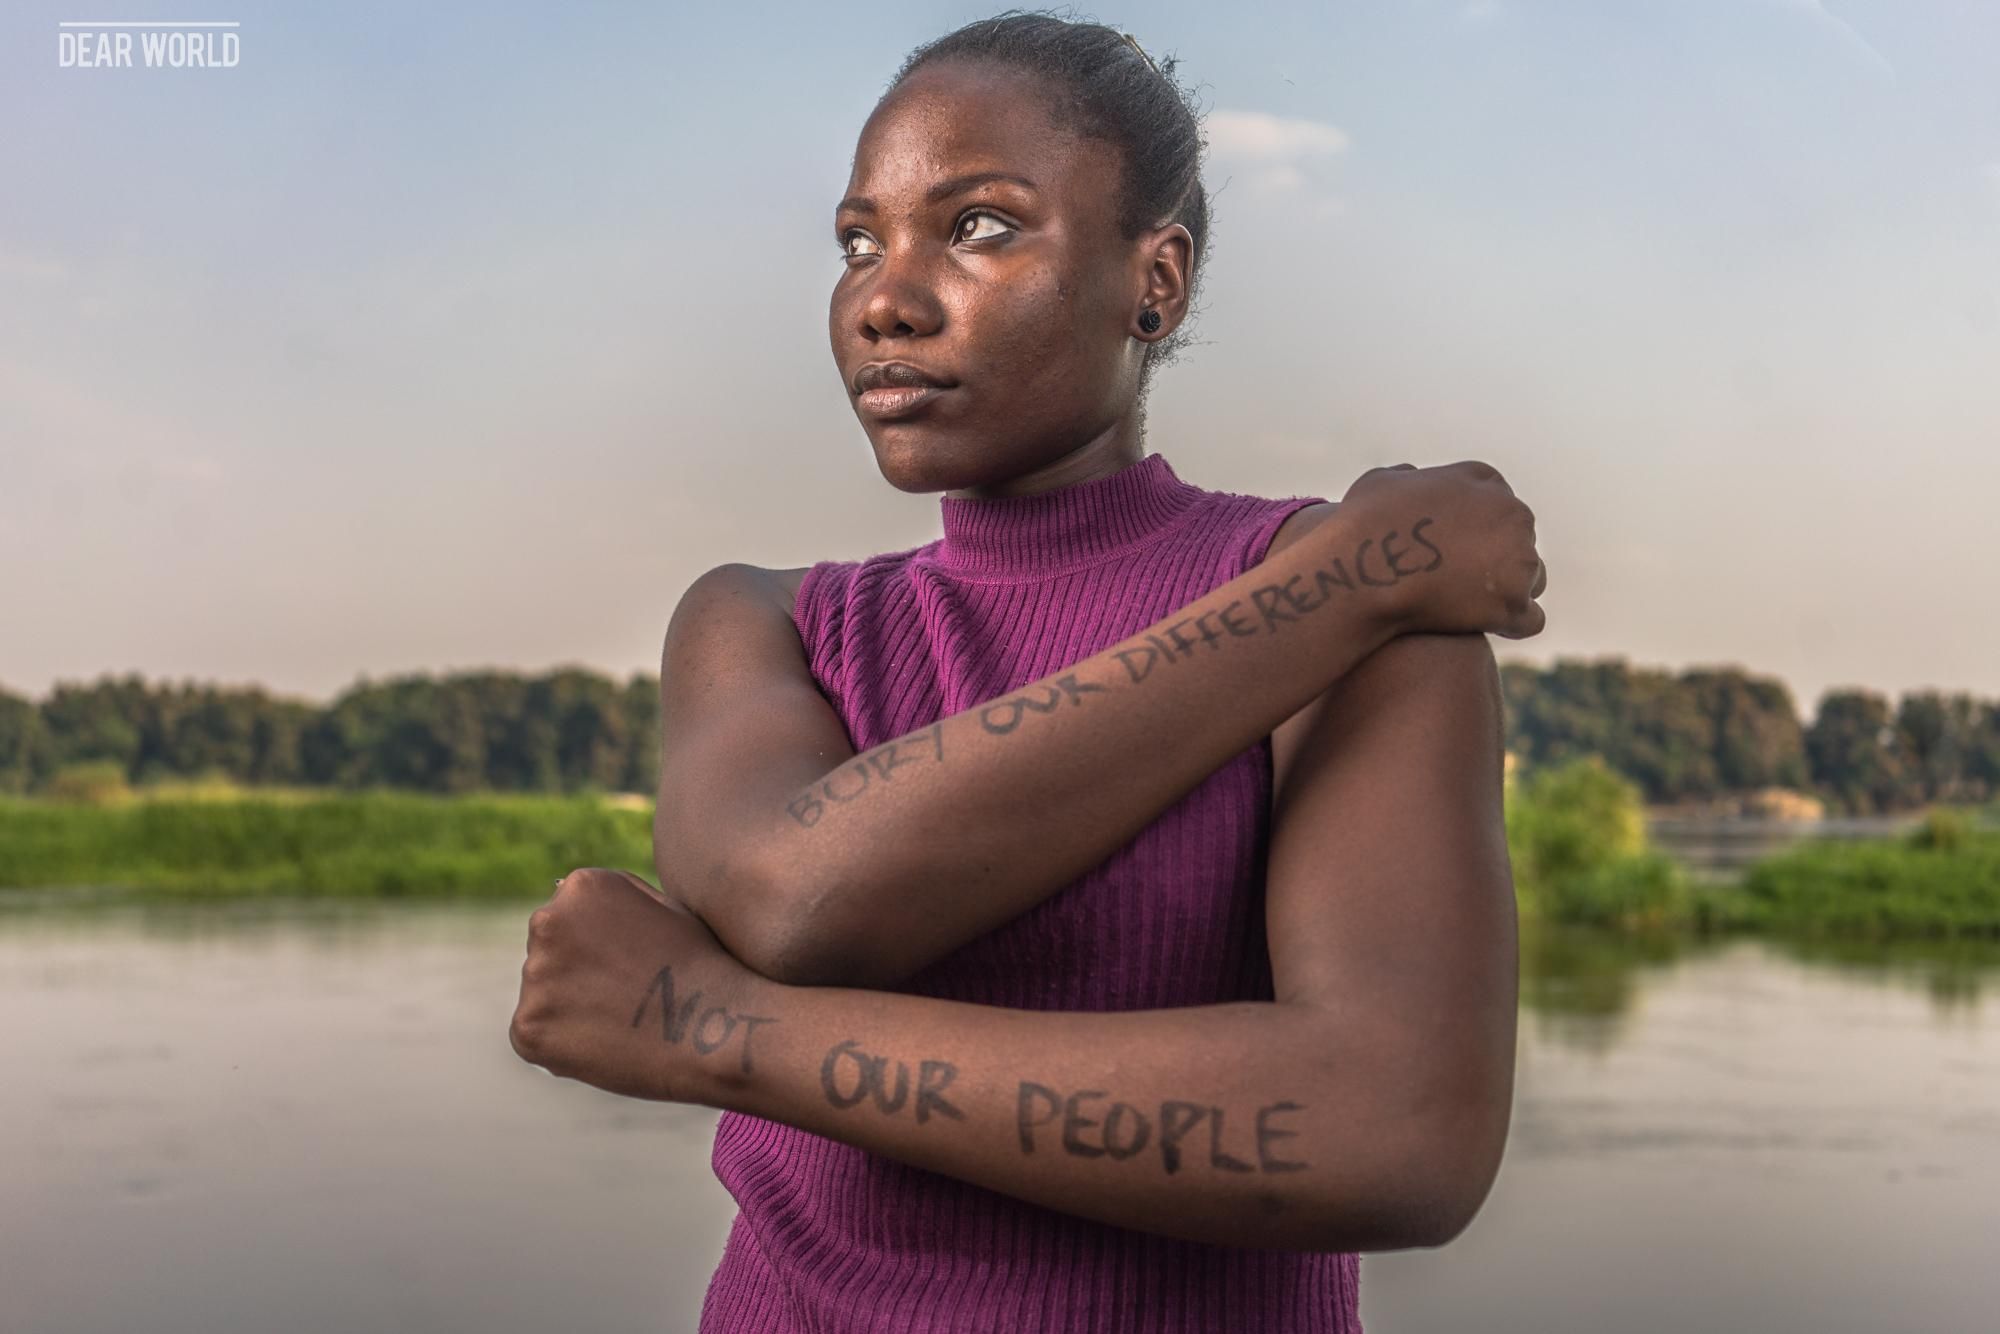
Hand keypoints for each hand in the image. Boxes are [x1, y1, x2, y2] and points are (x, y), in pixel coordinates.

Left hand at [509, 867, 768, 1104]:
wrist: (716, 1026)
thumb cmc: (700, 966)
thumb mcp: (660, 906)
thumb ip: (612, 902)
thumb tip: (563, 897)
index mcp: (580, 886)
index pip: (569, 920)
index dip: (602, 951)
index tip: (635, 970)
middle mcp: (547, 921)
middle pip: (548, 954)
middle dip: (577, 976)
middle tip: (628, 1000)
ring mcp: (535, 976)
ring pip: (542, 996)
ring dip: (571, 1010)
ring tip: (622, 1023)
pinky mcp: (527, 1027)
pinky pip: (534, 1036)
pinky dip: (562, 1046)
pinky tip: (606, 1044)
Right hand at [1339, 460, 1546, 638]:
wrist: (1364, 569)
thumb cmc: (1362, 527)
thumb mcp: (1379, 483)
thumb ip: (1404, 479)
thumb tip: (1409, 478)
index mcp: (1483, 481)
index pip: (1500, 505)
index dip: (1480, 530)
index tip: (1459, 550)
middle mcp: (1512, 512)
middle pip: (1520, 540)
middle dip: (1499, 561)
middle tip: (1464, 585)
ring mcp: (1520, 557)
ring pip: (1530, 579)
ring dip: (1507, 594)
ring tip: (1472, 611)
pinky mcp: (1514, 601)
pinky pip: (1530, 619)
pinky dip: (1512, 626)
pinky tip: (1489, 630)